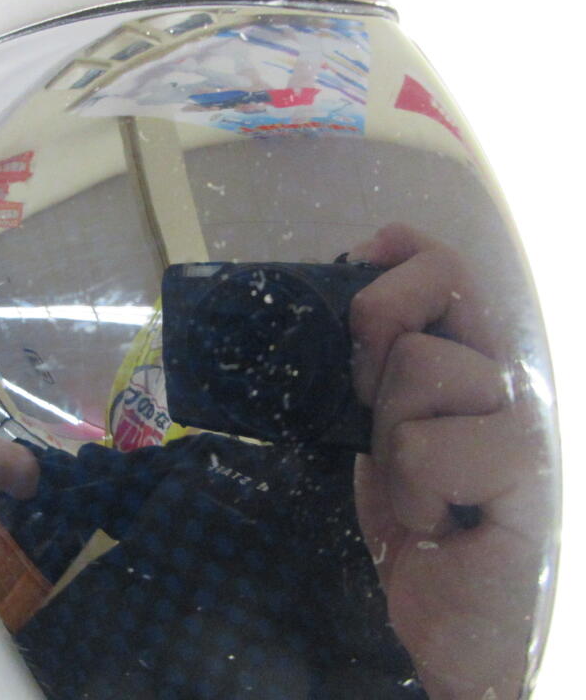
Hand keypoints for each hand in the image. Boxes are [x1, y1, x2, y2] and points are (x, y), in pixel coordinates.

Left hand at [349, 224, 550, 698]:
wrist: (447, 618)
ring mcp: (523, 414)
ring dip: (392, 440)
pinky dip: (410, 492)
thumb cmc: (415, 520)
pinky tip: (439, 522)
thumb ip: (374, 368)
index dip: (399, 256)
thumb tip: (348, 287)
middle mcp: (507, 371)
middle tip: (378, 418)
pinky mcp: (525, 465)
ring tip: (419, 490)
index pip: (445, 265)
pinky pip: (424, 444)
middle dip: (376, 344)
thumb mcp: (380, 429)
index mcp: (471, 357)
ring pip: (419, 365)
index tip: (364, 260)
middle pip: (434, 286)